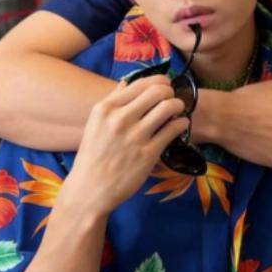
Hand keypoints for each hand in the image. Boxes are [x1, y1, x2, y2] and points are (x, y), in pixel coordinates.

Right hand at [67, 75, 187, 215]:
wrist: (89, 190)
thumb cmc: (93, 157)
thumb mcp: (95, 124)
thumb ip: (111, 102)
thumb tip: (127, 82)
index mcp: (105, 108)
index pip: (140, 83)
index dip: (159, 81)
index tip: (165, 85)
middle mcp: (120, 119)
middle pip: (158, 91)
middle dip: (170, 92)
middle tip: (172, 98)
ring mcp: (135, 136)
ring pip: (169, 107)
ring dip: (178, 106)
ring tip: (178, 111)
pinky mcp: (148, 154)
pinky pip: (173, 129)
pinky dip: (181, 124)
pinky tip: (180, 125)